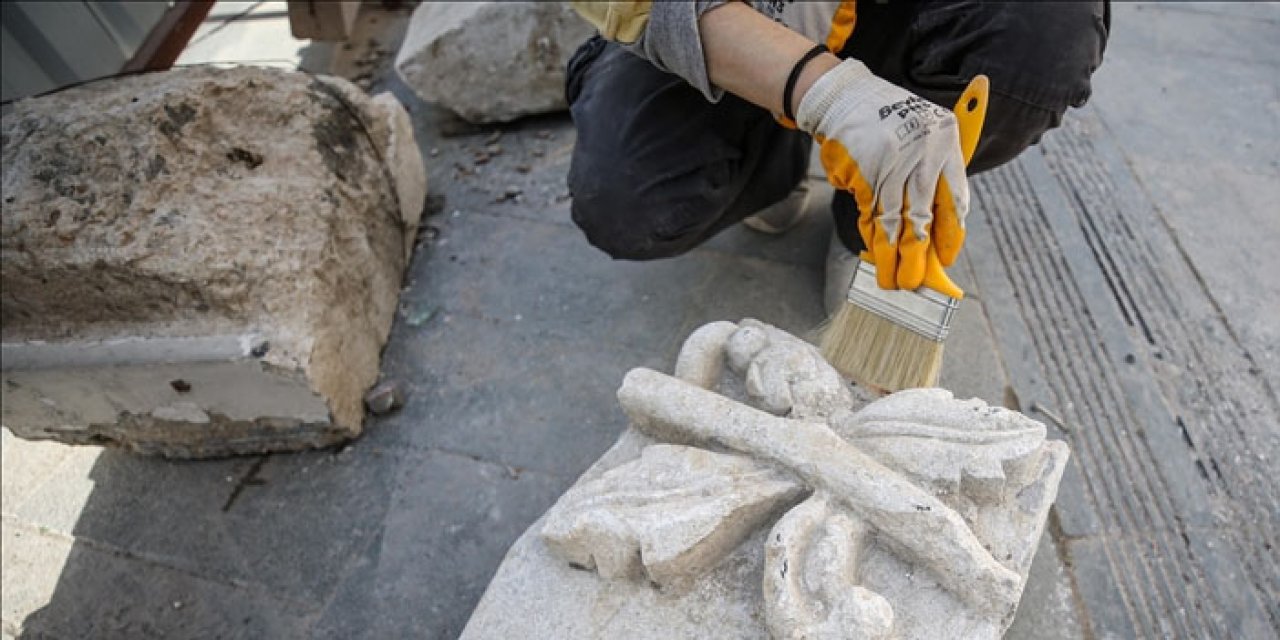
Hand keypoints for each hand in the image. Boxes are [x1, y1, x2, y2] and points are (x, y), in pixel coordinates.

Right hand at [796, 59, 968, 290]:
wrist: (846, 98)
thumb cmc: (889, 121)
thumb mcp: (924, 136)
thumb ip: (932, 178)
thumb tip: (930, 232)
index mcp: (945, 143)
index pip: (955, 199)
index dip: (950, 234)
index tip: (945, 258)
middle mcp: (921, 154)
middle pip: (922, 216)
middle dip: (917, 255)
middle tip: (915, 281)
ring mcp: (890, 164)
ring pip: (893, 221)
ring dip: (891, 255)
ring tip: (891, 279)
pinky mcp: (862, 173)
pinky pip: (869, 214)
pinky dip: (871, 236)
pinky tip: (874, 252)